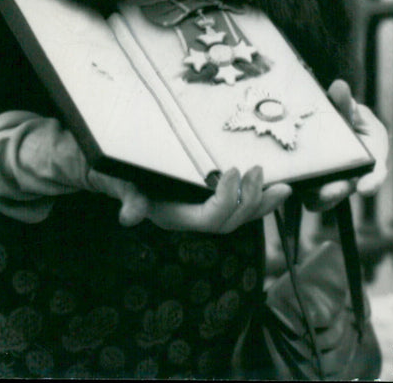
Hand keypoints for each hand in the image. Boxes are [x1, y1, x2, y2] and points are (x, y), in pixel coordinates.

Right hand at [84, 165, 290, 233]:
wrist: (112, 171)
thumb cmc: (116, 172)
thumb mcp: (118, 180)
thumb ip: (126, 195)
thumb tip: (129, 217)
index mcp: (173, 216)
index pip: (210, 219)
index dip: (226, 200)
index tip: (232, 170)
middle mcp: (190, 218)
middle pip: (230, 222)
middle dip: (250, 200)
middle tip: (257, 171)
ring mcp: (199, 210)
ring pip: (239, 218)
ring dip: (262, 203)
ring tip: (280, 186)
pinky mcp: (206, 200)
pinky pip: (239, 207)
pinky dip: (260, 200)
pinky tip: (278, 189)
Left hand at [303, 79, 388, 211]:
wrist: (326, 124)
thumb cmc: (345, 117)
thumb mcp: (348, 108)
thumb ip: (344, 102)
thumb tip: (339, 87)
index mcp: (369, 158)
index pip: (375, 175)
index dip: (372, 182)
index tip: (365, 187)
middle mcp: (350, 176)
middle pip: (343, 190)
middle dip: (335, 192)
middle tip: (326, 190)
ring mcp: (327, 182)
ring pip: (320, 198)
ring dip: (311, 194)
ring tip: (300, 186)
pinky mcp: (306, 183)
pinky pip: (300, 192)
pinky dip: (292, 187)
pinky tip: (280, 179)